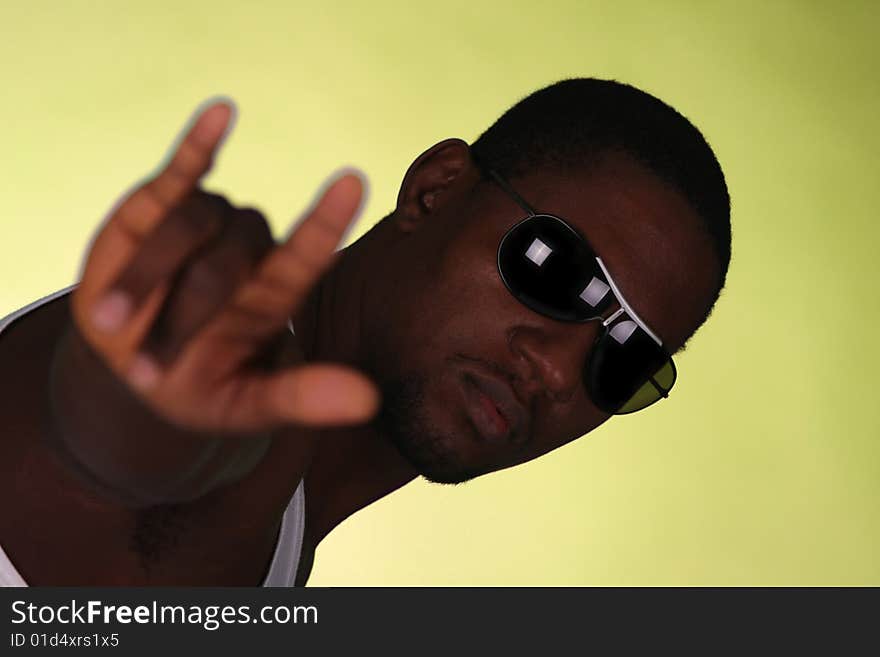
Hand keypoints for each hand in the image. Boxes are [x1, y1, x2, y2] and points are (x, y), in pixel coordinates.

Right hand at [70, 100, 378, 433]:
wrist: (133, 364)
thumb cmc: (198, 386)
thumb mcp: (244, 407)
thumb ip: (300, 399)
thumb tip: (370, 404)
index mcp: (275, 297)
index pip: (305, 257)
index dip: (324, 223)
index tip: (352, 182)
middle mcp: (250, 252)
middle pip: (230, 258)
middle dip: (184, 316)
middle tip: (148, 371)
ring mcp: (207, 224)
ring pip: (192, 221)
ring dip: (149, 276)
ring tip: (114, 325)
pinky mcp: (160, 204)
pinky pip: (181, 171)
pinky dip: (197, 145)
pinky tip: (223, 111)